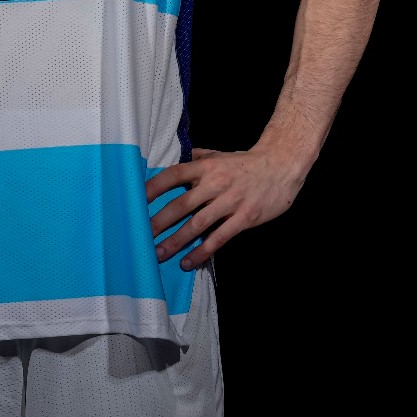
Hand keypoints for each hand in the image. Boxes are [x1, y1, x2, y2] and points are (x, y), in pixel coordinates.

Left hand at [145, 146, 303, 269]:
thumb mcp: (221, 154)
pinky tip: (188, 262)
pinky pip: (219, 238)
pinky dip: (202, 251)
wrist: (281, 166)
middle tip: (139, 235)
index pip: (173, 175)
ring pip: (197, 224)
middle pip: (181, 204)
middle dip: (159, 222)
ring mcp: (230, 202)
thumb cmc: (247, 163)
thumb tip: (180, 156)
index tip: (135, 199)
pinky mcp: (244, 218)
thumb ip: (199, 158)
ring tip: (159, 254)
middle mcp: (215, 183)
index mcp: (206, 167)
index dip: (153, 187)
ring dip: (176, 241)